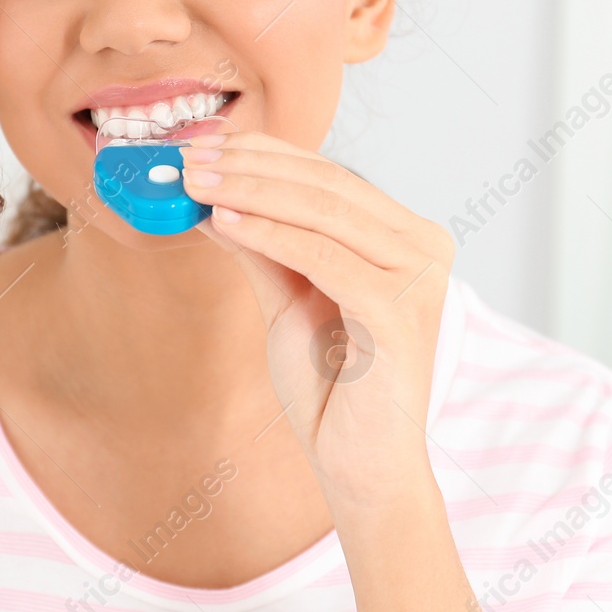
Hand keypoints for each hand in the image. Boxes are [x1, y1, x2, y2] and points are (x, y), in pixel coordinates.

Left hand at [180, 129, 455, 507]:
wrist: (360, 466)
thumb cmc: (332, 388)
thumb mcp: (288, 300)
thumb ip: (262, 248)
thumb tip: (210, 196)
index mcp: (404, 235)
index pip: (327, 175)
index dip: (262, 153)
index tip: (201, 144)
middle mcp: (424, 245)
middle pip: (325, 184)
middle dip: (249, 166)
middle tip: (187, 159)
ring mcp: (420, 275)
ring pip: (323, 211)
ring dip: (249, 191)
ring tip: (194, 183)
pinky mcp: (402, 310)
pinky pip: (323, 255)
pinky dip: (269, 233)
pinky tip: (223, 221)